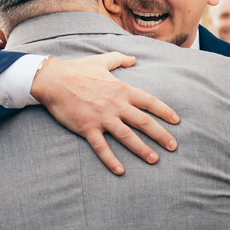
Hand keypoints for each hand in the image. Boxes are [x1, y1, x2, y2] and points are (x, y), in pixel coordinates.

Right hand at [30, 53, 180, 175]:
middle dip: (161, 135)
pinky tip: (120, 171)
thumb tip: (133, 58)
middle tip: (173, 146)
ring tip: (154, 159)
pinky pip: (101, 147)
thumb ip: (119, 59)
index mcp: (122, 90)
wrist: (53, 79)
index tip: (176, 121)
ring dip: (142, 149)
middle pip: (144, 122)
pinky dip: (111, 160)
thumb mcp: (101, 61)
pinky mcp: (87, 128)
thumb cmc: (77, 70)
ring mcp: (102, 117)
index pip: (149, 102)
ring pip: (127, 136)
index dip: (165, 112)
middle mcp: (115, 104)